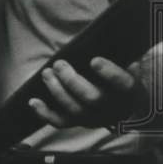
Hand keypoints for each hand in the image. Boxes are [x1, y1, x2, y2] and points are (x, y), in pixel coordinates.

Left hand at [30, 58, 146, 129]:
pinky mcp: (79, 122)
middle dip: (72, 80)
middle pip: (92, 98)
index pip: (124, 84)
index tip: (94, 60)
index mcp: (129, 91)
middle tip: (59, 64)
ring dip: (57, 91)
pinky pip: (61, 122)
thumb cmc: (122, 78)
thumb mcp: (129, 65)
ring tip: (46, 73)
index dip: (110, 74)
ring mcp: (95, 118)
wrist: (127, 106)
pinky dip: (45, 113)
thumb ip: (124, 56)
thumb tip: (120, 40)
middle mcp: (113, 108)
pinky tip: (33, 101)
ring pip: (75, 110)